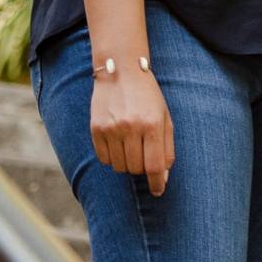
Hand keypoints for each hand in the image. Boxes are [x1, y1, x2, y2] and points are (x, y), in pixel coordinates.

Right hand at [90, 54, 174, 196]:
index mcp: (152, 124)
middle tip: (143, 153)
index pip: (154, 166)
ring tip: (130, 145)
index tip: (158, 191)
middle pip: (136, 169)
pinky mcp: (96, 129)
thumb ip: (166, 148)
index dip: (157, 183)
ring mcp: (111, 128)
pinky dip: (112, 157)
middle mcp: (131, 127)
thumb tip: (162, 178)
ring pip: (119, 167)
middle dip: (142, 168)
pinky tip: (117, 142)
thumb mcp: (164, 117)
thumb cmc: (148, 96)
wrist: (120, 71)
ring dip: (127, 163)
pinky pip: (104, 159)